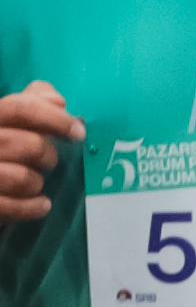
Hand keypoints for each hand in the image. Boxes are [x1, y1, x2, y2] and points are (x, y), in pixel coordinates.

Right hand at [0, 79, 81, 225]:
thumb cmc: (4, 149)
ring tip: (34, 181)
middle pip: (31, 145)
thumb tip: (57, 100)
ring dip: (36, 182)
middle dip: (48, 155)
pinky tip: (41, 204)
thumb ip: (33, 102)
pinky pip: (13, 207)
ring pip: (23, 178)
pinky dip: (33, 206)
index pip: (22, 108)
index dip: (56, 118)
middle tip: (47, 160)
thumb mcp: (12, 121)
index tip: (78, 132)